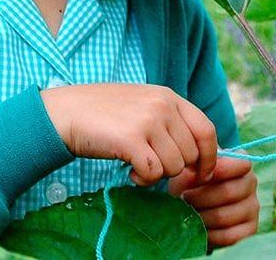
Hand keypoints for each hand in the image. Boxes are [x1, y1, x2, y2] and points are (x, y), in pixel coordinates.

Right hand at [41, 83, 216, 186]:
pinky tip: (129, 172)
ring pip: (174, 167)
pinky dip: (143, 180)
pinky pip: (153, 173)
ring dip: (156, 174)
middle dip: (174, 169)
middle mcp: (163, 105)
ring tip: (136, 165)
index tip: (203, 174)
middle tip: (151, 167)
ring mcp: (148, 121)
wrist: (65, 112)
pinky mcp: (131, 139)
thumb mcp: (143, 105)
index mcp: (169, 96)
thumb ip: (169, 122)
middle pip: (190, 154)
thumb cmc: (104, 114)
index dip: (210, 157)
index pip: (206, 130)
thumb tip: (198, 156)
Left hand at [168, 154, 258, 248]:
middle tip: (184, 198)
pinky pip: (229, 237)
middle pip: (229, 192)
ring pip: (225, 216)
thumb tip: (196, 167)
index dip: (217, 170)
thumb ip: (195, 164)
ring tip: (189, 213)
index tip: (196, 176)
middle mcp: (251, 183)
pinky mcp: (250, 230)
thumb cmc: (191, 183)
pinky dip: (210, 235)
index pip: (241, 164)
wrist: (192, 207)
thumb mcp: (190, 169)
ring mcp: (253, 208)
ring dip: (201, 217)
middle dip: (200, 198)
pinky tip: (200, 229)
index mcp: (241, 163)